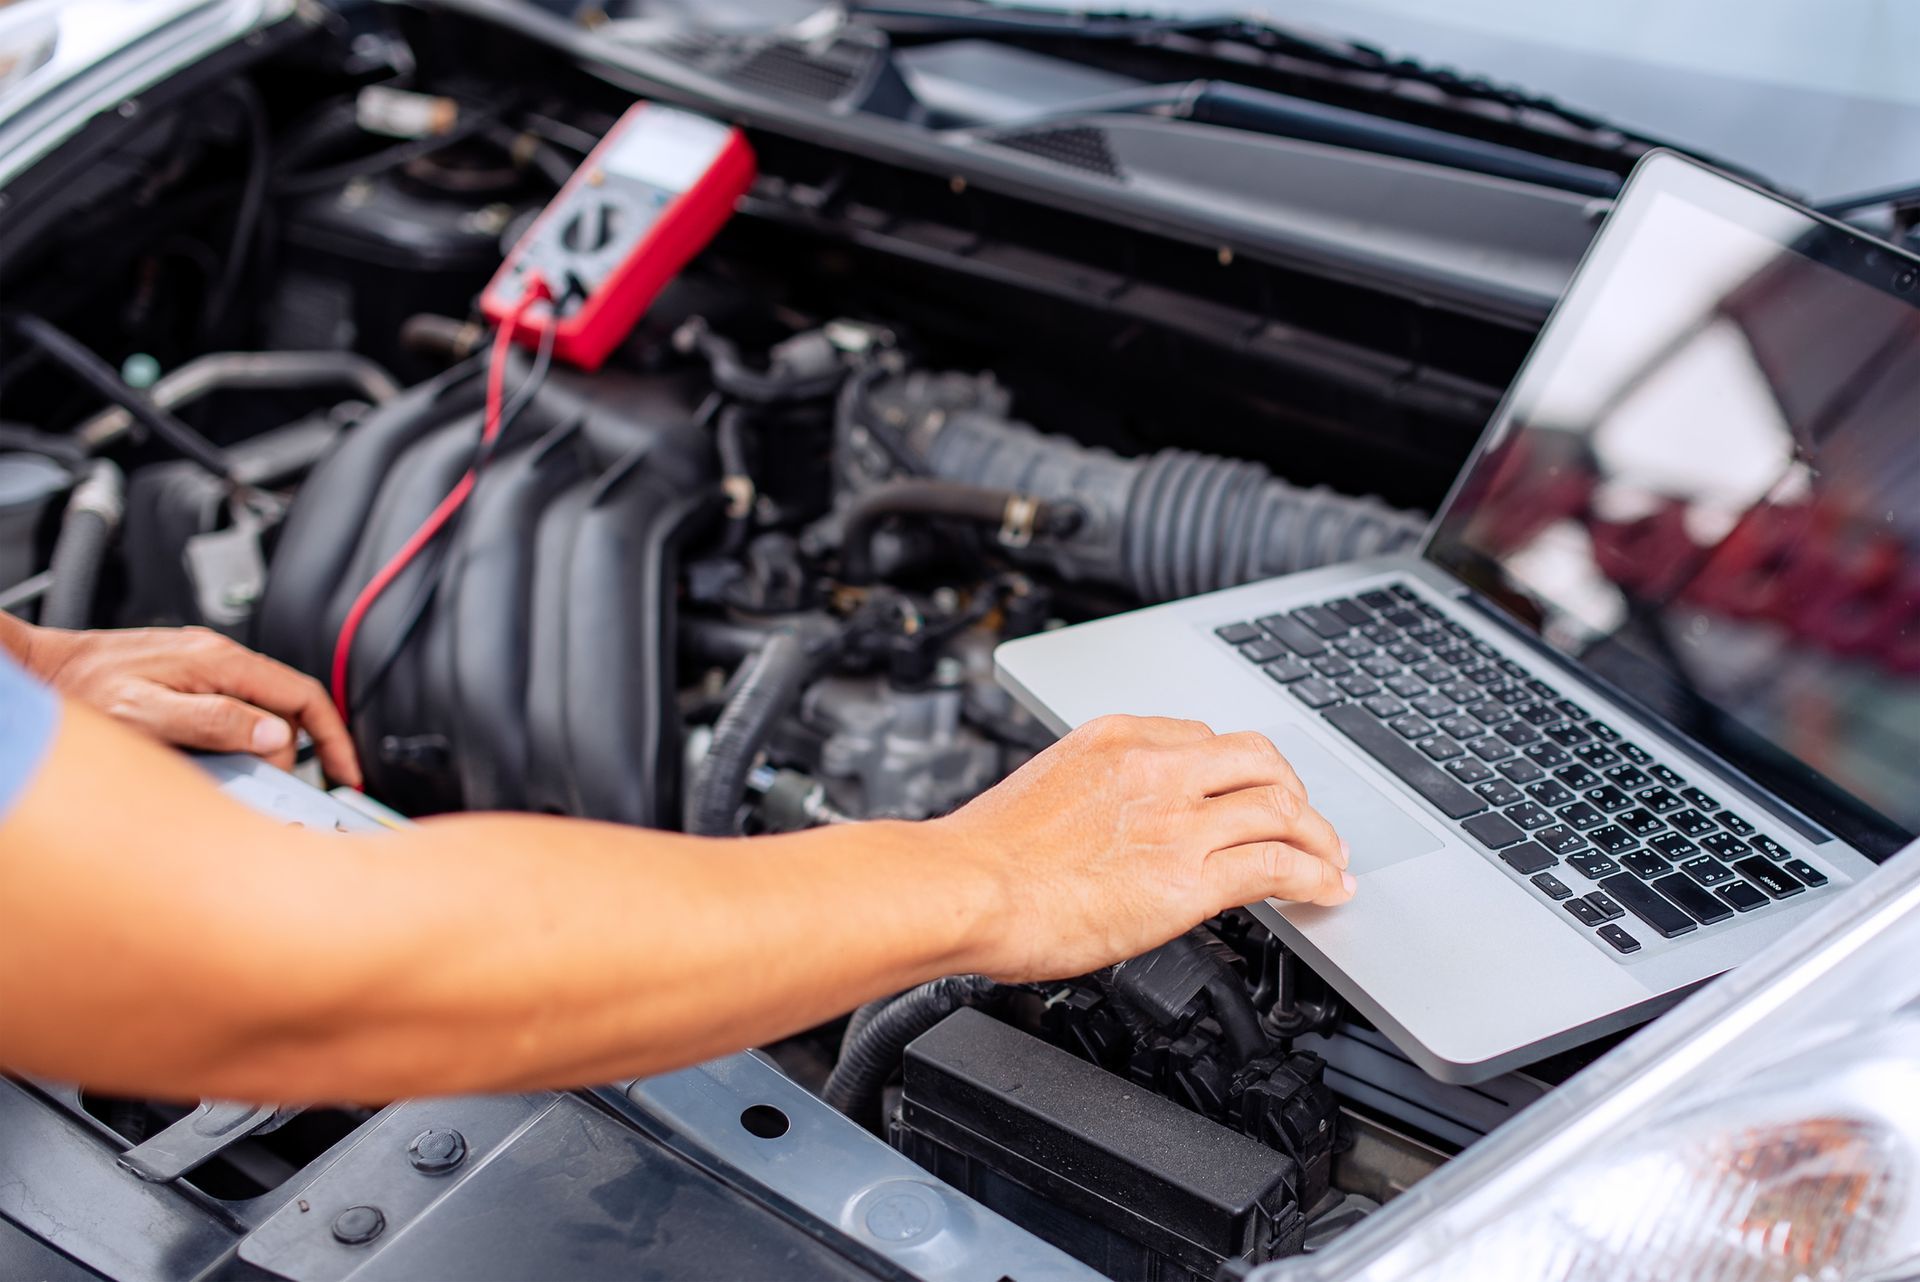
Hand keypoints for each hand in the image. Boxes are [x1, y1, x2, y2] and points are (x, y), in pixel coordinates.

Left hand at [19, 624, 360, 786]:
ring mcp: (204, 667)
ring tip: (251, 780)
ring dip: (267, 749)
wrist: (39, 671)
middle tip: (283, 789)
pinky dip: (243, 740)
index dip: (334, 737)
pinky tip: (223, 760)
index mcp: (220, 663)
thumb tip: (275, 736)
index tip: (346, 772)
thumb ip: (215, 722)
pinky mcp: (188, 679)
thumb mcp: (148, 714)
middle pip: (288, 706)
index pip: (304, 696)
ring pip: (262, 710)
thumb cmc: (80, 692)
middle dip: (297, 751)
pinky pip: (236, 710)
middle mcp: (217, 659)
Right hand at [937, 714, 1352, 982]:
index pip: (1202, 739)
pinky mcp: (1188, 878)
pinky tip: (1326, 890)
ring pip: (1281, 807)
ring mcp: (1176, 820)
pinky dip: (1314, 876)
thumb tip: (1109, 832)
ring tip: (1329, 861)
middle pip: (1259, 758)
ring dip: (1317, 837)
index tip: (1246, 796)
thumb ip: (1092, 798)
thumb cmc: (983, 857)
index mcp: (1115, 740)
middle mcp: (1154, 768)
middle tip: (1305, 823)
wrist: (965, 888)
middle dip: (1293, 791)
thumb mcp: (1046, 793)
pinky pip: (1276, 865)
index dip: (1237, 773)